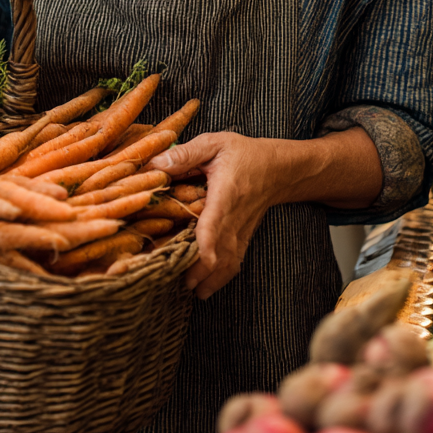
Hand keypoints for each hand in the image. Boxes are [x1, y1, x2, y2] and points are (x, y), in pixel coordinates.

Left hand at [149, 127, 384, 300]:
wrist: (278, 169)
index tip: (199, 261)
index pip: (214, 224)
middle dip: (199, 271)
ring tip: (189, 289)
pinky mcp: (243, 238)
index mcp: (225, 194)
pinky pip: (233, 263)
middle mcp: (234, 218)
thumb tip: (154, 164)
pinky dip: (220, 278)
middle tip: (174, 280)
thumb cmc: (243, 154)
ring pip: (226, 263)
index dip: (206, 244)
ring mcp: (240, 232)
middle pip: (218, 253)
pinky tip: (205, 288)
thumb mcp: (215, 143)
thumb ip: (185, 154)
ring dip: (209, 280)